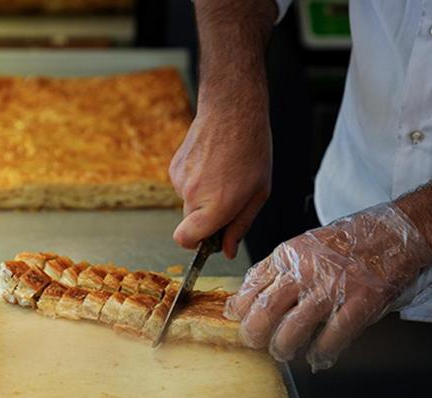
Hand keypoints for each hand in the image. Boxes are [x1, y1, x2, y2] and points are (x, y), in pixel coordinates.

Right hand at [169, 102, 271, 258]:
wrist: (232, 112)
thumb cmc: (251, 150)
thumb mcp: (258, 193)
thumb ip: (240, 226)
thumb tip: (227, 251)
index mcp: (216, 206)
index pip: (186, 240)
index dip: (195, 244)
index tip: (209, 238)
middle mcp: (193, 195)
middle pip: (190, 223)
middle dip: (207, 218)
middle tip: (229, 198)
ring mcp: (180, 180)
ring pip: (189, 202)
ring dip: (203, 196)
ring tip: (223, 173)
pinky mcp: (174, 167)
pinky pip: (184, 185)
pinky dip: (196, 180)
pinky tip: (212, 163)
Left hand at [224, 204, 431, 370]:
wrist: (393, 233)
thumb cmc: (348, 242)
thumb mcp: (303, 245)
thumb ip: (278, 269)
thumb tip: (248, 296)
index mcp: (289, 254)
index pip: (252, 284)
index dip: (239, 306)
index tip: (235, 318)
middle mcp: (305, 270)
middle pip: (266, 309)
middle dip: (253, 332)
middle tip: (253, 342)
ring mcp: (333, 287)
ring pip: (293, 328)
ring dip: (283, 346)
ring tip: (282, 351)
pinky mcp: (359, 303)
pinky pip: (332, 337)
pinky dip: (321, 352)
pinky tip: (317, 356)